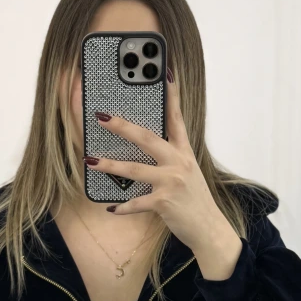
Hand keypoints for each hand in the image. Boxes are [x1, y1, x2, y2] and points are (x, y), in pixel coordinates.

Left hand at [88, 69, 242, 278]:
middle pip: (147, 137)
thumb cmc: (194, 200)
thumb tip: (144, 147)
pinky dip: (122, 206)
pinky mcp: (165, 202)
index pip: (177, 117)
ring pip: (135, 168)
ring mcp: (172, 181)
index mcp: (184, 152)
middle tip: (102, 116)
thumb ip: (170, 158)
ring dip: (110, 164)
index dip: (172, 94)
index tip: (165, 72)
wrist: (209, 229)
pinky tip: (110, 207)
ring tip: (90, 160)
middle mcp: (179, 162)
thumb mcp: (187, 172)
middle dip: (122, 126)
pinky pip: (137, 202)